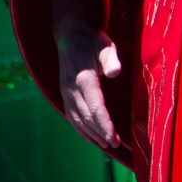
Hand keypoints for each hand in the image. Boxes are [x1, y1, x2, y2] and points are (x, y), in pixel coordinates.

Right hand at [55, 22, 122, 149]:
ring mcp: (66, 93)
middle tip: (116, 145)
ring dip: (92, 134)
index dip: (105, 125)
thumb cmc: (92, 41)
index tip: (115, 139)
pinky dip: (80, 129)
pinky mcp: (64, 94)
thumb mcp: (105, 45)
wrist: (70, 35)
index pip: (95, 107)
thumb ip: (110, 59)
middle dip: (101, 134)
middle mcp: (72, 89)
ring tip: (106, 145)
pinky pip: (71, 116)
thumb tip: (115, 72)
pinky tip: (89, 137)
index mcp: (83, 79)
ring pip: (78, 119)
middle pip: (87, 117)